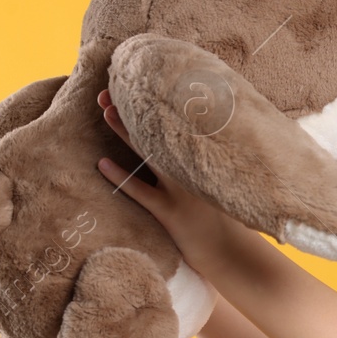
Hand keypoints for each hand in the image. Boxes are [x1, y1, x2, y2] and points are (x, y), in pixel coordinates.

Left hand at [95, 88, 243, 271]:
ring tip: (105, 111)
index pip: (179, 125)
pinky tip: (102, 163)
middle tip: (113, 87)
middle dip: (135, 109)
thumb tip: (187, 143)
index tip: (139, 83)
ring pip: (148, 154)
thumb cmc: (221, 221)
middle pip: (159, 131)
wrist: (233, 254)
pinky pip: (140, 191)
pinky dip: (120, 177)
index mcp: (204, 161)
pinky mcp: (170, 213)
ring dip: (124, 132)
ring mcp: (181, 191)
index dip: (156, 104)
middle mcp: (192, 171)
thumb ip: (203, 164)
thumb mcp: (216, 186)